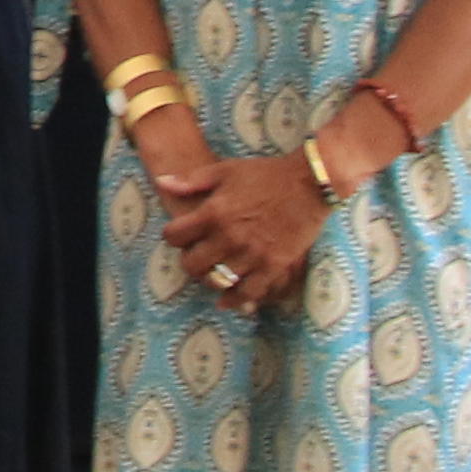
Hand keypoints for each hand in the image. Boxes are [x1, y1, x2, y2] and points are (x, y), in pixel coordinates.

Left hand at [155, 151, 326, 312]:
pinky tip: (227, 301)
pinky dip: (234, 300)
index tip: (179, 236)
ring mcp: (252, 254)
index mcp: (213, 212)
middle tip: (196, 256)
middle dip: (189, 261)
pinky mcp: (273, 266)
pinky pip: (247, 293)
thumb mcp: (225, 170)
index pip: (174, 236)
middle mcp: (229, 237)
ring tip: (213, 273)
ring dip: (210, 279)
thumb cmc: (266, 174)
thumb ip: (191, 180)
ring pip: (217, 281)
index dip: (172, 236)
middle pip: (192, 265)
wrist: (309, 183)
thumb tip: (161, 182)